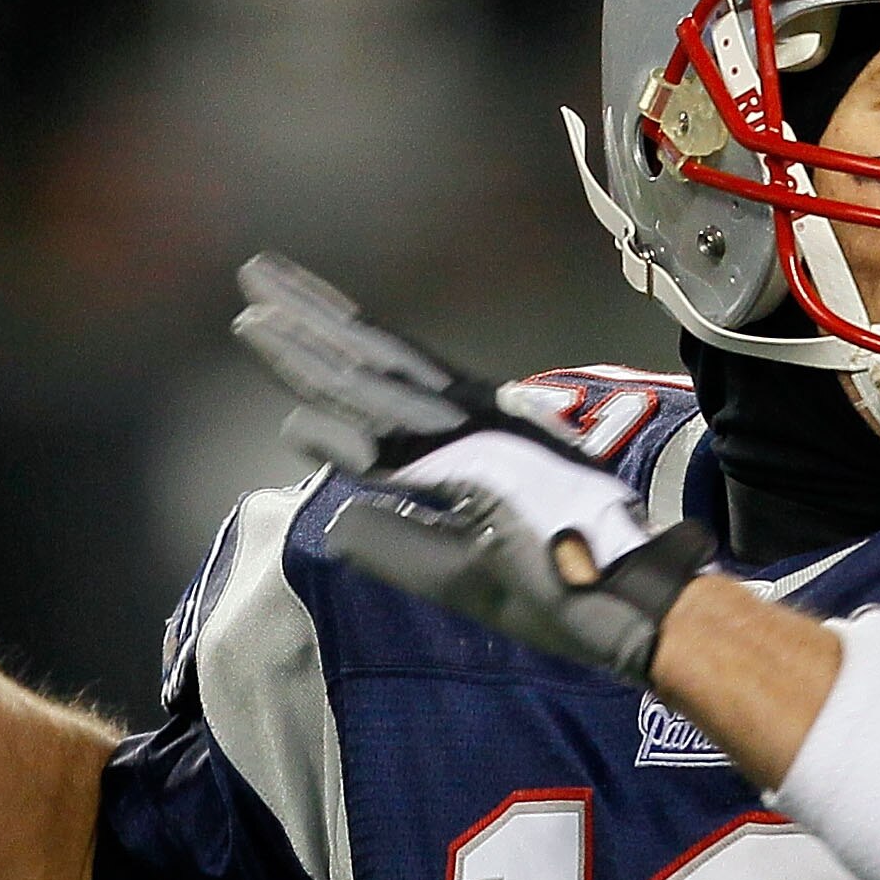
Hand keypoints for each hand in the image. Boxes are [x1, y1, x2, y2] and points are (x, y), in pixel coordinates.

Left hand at [232, 252, 713, 680]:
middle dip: (310, 318)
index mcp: (475, 431)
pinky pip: (402, 454)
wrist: (627, 606)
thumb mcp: (454, 571)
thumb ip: (393, 544)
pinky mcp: (485, 474)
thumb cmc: (558, 588)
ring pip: (378, 388)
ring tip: (252, 315)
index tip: (286, 311)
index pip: (392, 373)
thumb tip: (332, 520)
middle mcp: (475, 420)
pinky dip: (347, 436)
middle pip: (376, 359)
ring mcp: (480, 441)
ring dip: (312, 352)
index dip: (335, 339)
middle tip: (256, 273)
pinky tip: (295, 420)